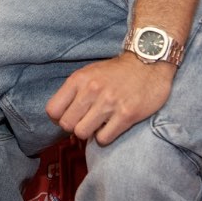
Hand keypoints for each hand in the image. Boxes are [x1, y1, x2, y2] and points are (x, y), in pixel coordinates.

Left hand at [46, 54, 175, 146]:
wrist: (149, 62)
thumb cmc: (117, 71)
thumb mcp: (90, 73)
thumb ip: (74, 91)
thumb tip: (61, 118)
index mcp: (79, 79)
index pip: (52, 110)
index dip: (58, 118)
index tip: (70, 116)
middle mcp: (92, 90)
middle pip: (66, 125)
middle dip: (75, 126)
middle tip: (87, 120)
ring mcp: (109, 103)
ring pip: (82, 133)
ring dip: (90, 132)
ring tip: (99, 123)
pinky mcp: (126, 115)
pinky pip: (103, 139)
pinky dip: (105, 136)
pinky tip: (111, 126)